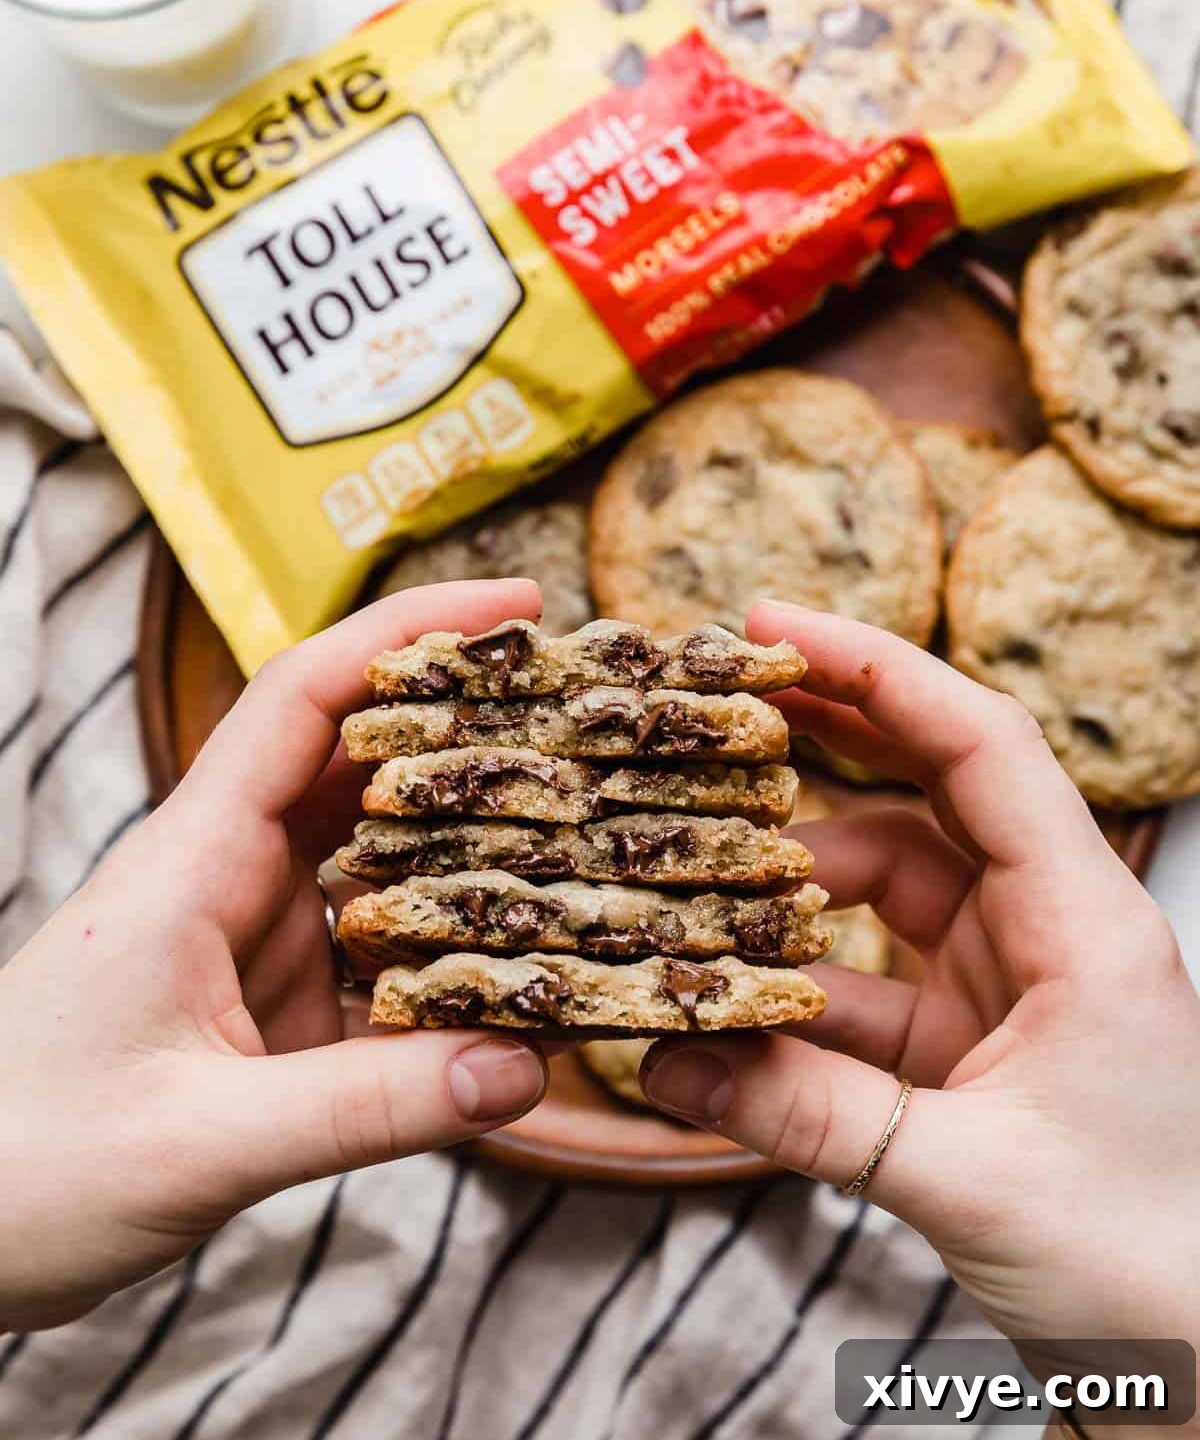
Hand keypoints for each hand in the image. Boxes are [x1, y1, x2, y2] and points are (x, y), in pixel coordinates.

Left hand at [0, 580, 549, 1331]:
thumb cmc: (20, 1167)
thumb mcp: (199, 1141)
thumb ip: (366, 1107)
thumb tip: (525, 1067)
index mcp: (194, 859)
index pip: (308, 699)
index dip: (411, 632)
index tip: (518, 605)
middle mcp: (229, 878)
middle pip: (363, 762)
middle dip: (471, 729)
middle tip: (587, 715)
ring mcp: (252, 942)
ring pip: (381, 860)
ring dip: (472, 845)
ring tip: (585, 834)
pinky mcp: (267, 1007)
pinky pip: (379, 958)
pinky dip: (448, 957)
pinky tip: (515, 974)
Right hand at [641, 601, 1199, 1419]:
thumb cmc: (1153, 1266)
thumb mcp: (969, 1178)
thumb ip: (808, 1114)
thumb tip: (668, 1055)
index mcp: (1085, 922)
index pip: (980, 746)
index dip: (876, 670)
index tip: (773, 623)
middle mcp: (1047, 930)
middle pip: (927, 789)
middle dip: (825, 735)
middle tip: (716, 694)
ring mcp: (1004, 986)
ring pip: (882, 890)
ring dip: (789, 881)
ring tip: (689, 860)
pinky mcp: (969, 1048)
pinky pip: (862, 989)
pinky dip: (793, 989)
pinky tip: (721, 997)